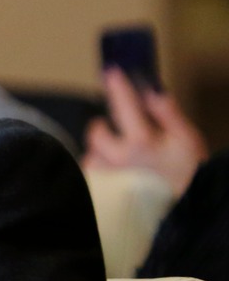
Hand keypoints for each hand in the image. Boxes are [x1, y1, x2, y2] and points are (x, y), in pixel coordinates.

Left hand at [84, 68, 208, 198]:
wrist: (188, 209)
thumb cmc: (189, 172)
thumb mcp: (186, 139)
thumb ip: (167, 114)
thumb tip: (151, 91)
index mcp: (140, 141)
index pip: (123, 105)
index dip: (117, 86)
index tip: (111, 72)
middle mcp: (119, 158)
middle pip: (96, 133)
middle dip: (102, 128)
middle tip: (114, 130)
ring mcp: (109, 176)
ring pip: (91, 156)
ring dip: (100, 152)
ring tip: (119, 157)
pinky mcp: (104, 194)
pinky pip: (92, 177)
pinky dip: (99, 172)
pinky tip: (114, 174)